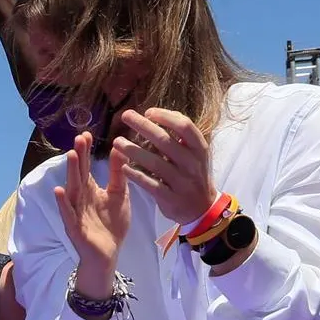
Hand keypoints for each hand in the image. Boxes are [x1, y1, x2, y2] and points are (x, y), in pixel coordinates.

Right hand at [52, 131, 130, 285]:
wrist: (108, 254)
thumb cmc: (112, 225)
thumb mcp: (120, 195)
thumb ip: (118, 174)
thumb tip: (120, 149)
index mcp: (91, 190)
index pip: (86, 167)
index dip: (86, 151)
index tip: (87, 134)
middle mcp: (80, 198)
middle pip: (79, 174)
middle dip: (79, 156)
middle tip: (80, 138)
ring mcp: (75, 212)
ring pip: (73, 189)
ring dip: (71, 173)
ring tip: (71, 156)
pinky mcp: (74, 227)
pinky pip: (67, 213)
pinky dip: (62, 203)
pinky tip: (59, 190)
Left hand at [111, 108, 217, 225]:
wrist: (202, 208)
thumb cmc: (193, 175)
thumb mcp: (195, 155)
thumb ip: (181, 138)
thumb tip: (158, 115)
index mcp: (199, 149)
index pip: (185, 126)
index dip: (166, 116)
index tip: (148, 111)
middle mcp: (192, 163)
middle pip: (165, 141)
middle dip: (143, 126)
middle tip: (125, 116)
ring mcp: (181, 181)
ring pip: (154, 162)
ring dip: (133, 150)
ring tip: (117, 142)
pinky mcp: (170, 198)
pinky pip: (149, 184)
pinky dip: (135, 175)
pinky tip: (123, 167)